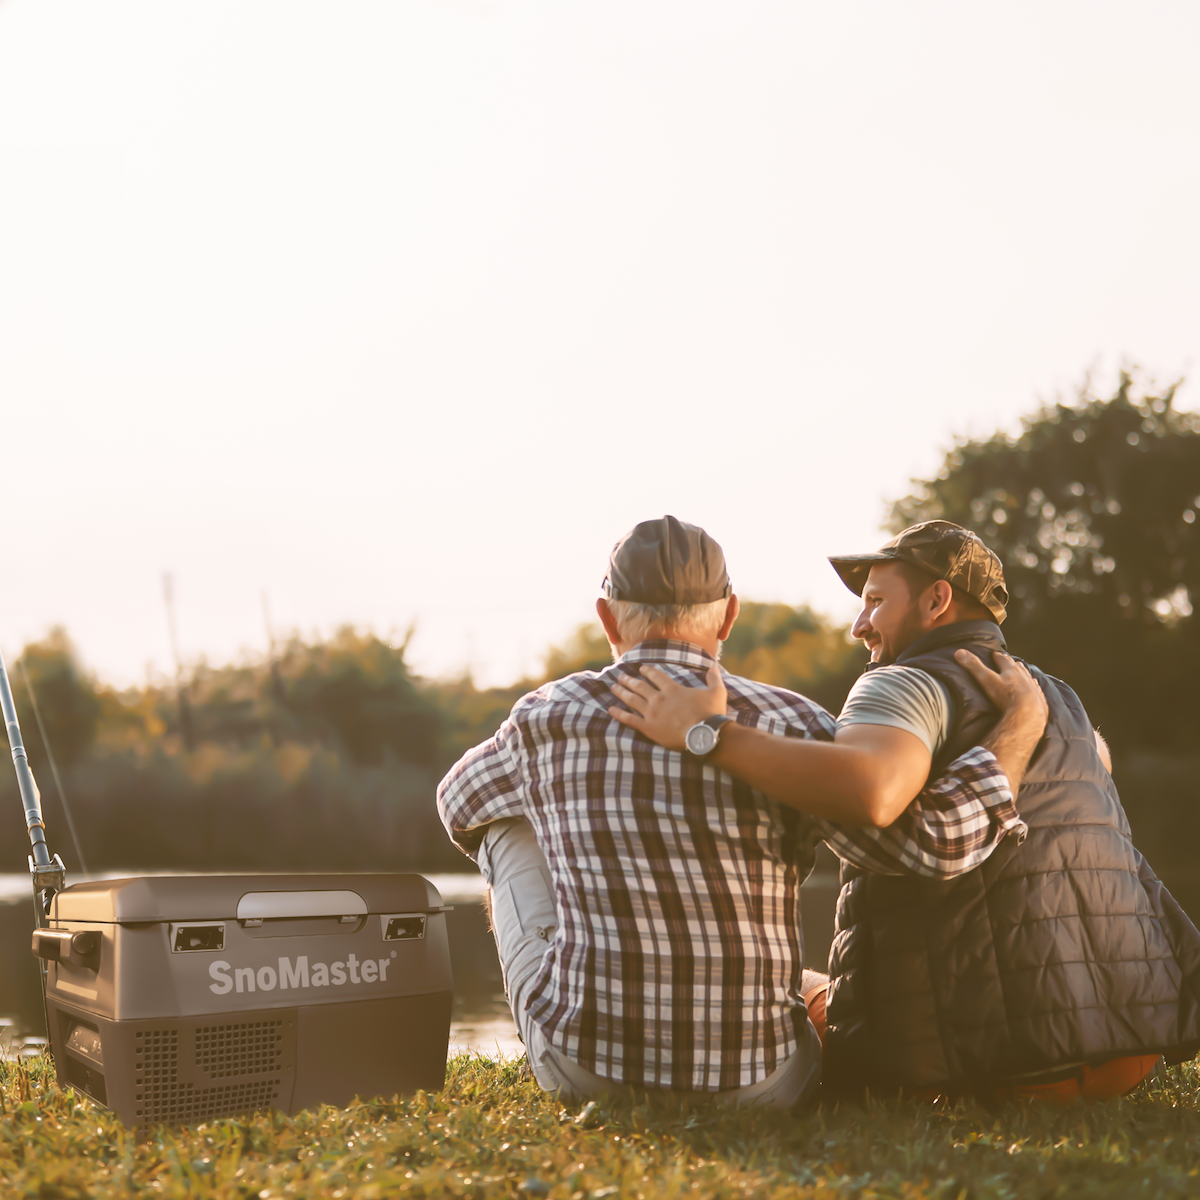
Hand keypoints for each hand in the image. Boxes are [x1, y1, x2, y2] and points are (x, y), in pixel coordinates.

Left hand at [608, 664, 727, 749]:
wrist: (704, 735)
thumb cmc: (711, 714)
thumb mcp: (717, 692)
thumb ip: (714, 679)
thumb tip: (714, 667)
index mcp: (673, 690)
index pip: (657, 676)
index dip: (648, 671)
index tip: (641, 669)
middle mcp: (659, 699)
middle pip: (640, 686)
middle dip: (629, 680)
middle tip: (620, 677)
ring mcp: (652, 713)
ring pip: (632, 699)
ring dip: (622, 692)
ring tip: (614, 687)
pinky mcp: (648, 728)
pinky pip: (629, 719)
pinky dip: (619, 714)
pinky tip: (610, 709)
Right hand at [955, 649, 1047, 734]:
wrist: (1029, 714)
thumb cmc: (1006, 697)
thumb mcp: (986, 680)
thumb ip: (973, 666)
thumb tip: (959, 651)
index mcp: (1011, 670)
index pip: (1003, 659)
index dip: (998, 656)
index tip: (995, 653)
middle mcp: (1024, 676)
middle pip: (1018, 666)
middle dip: (1012, 663)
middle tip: (1008, 660)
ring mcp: (1033, 688)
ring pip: (1028, 677)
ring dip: (1024, 673)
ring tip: (1022, 671)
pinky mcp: (1040, 699)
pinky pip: (1037, 690)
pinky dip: (1034, 687)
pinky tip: (1034, 688)